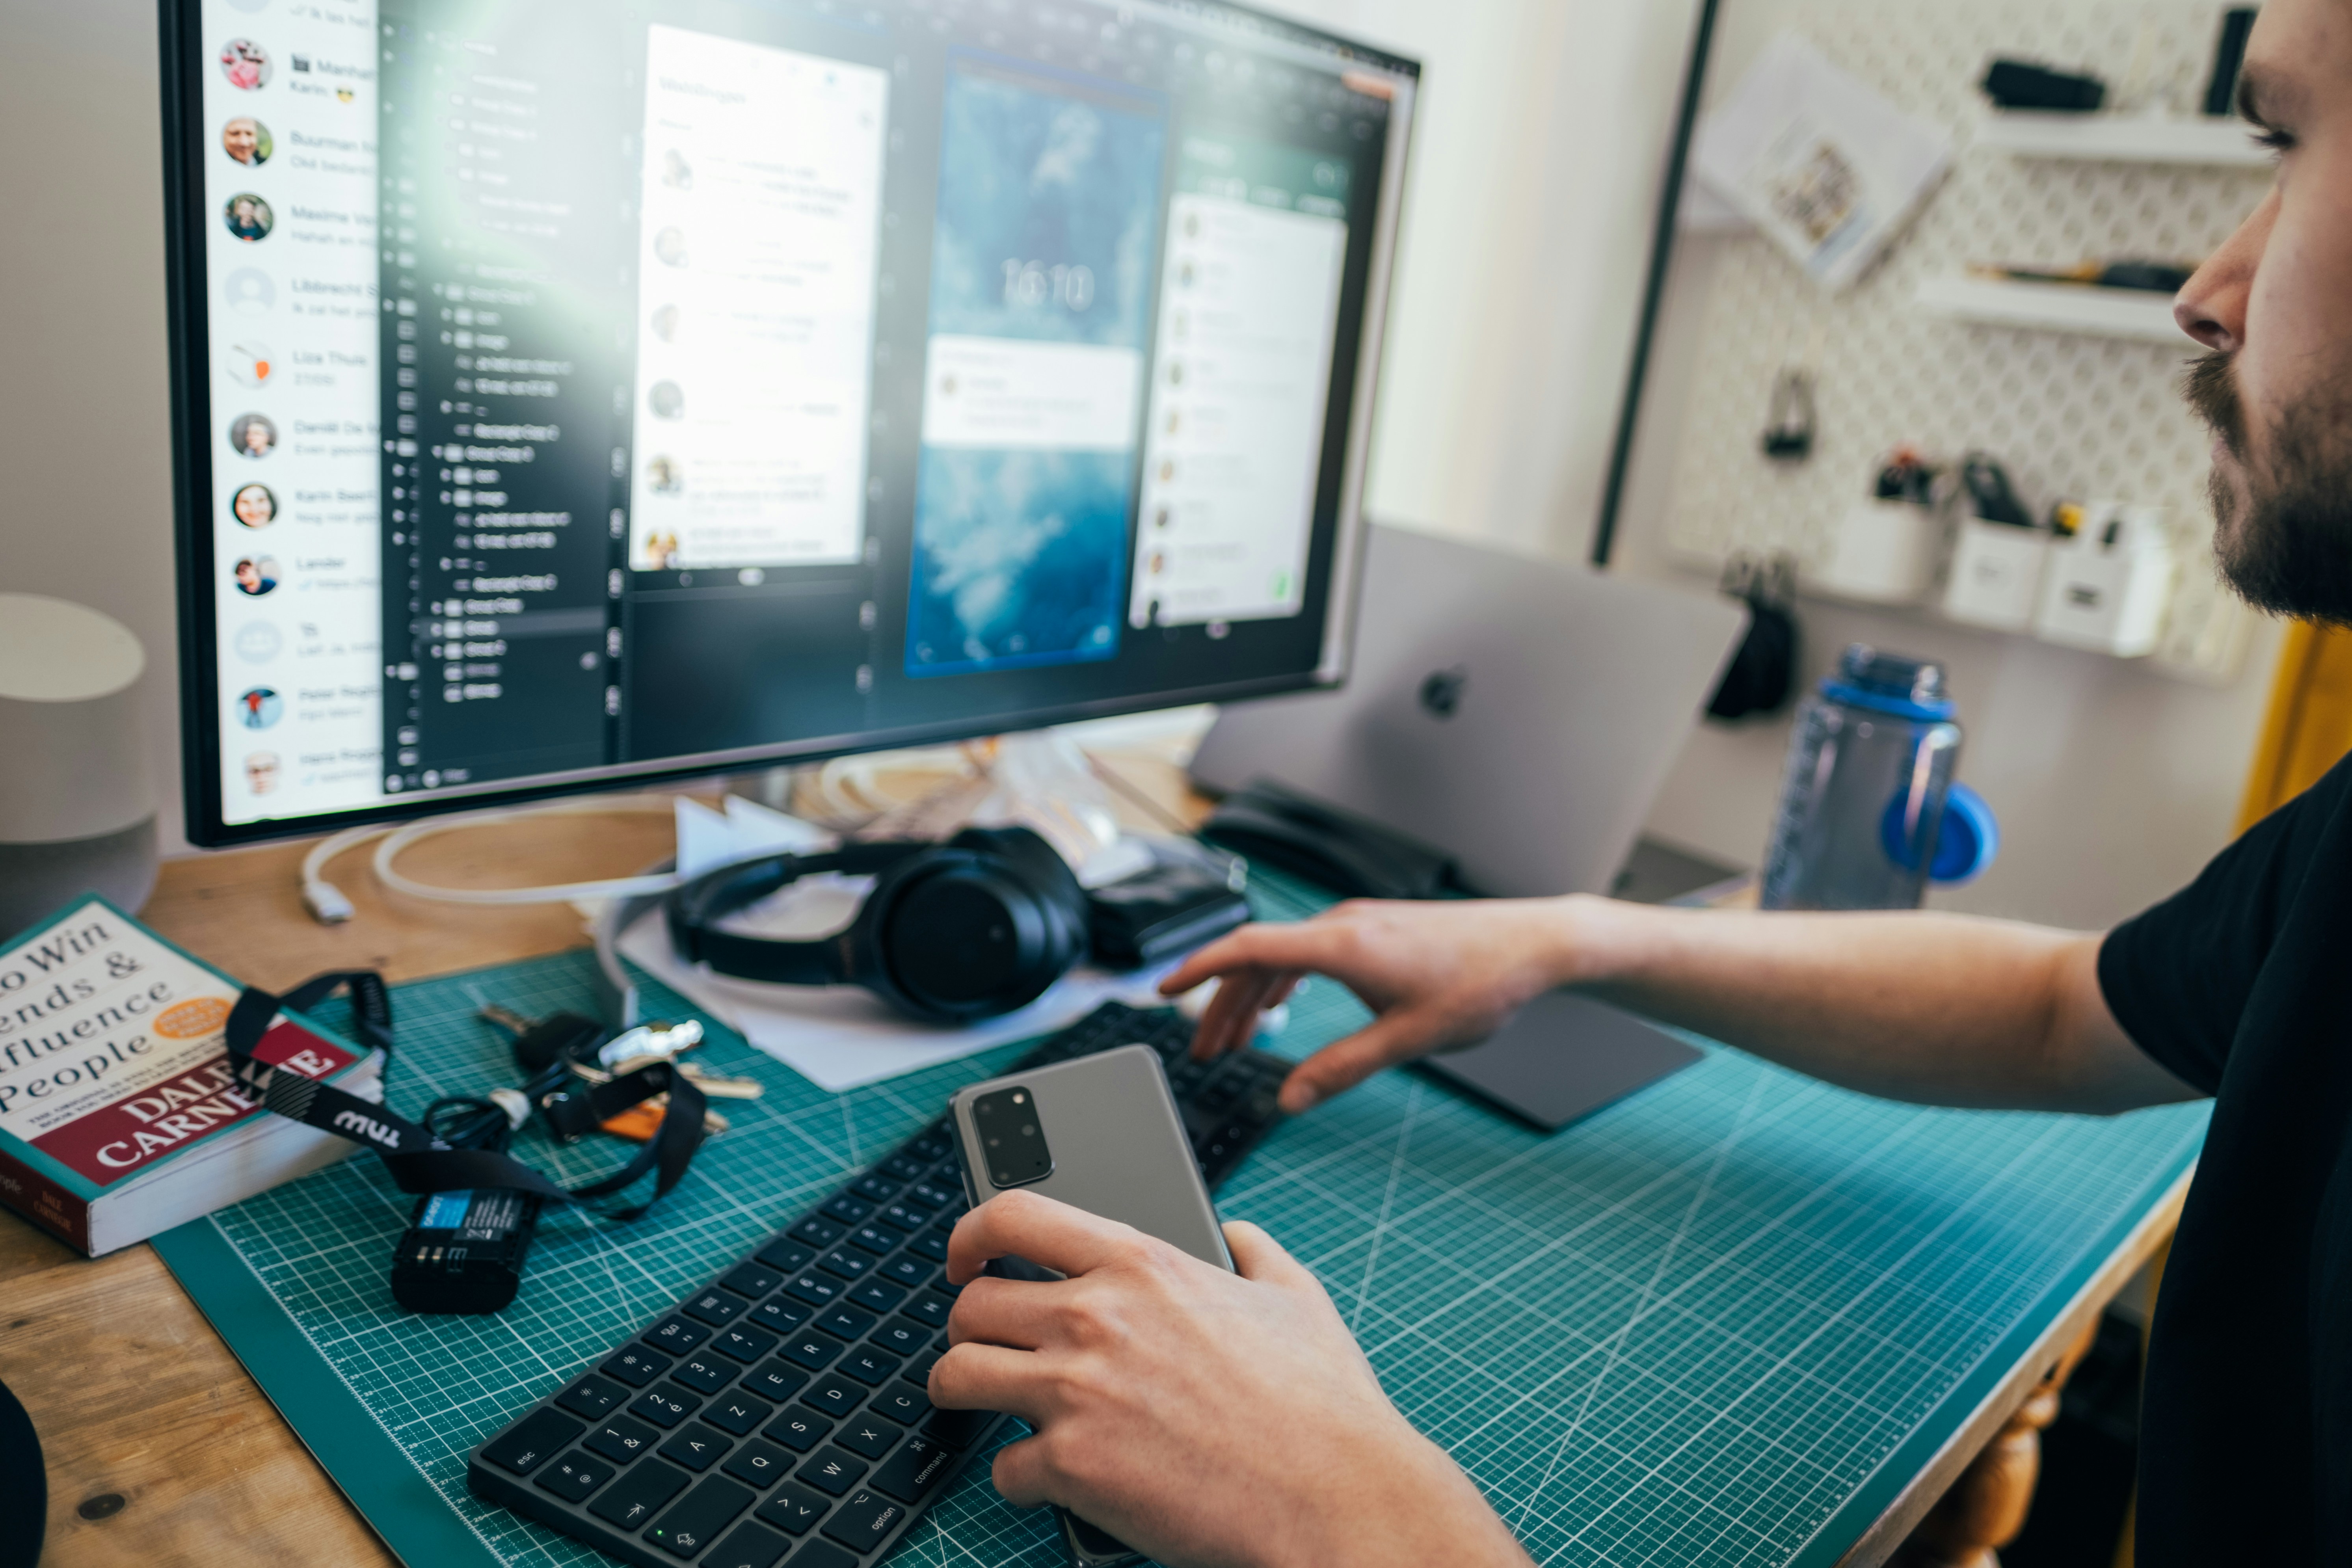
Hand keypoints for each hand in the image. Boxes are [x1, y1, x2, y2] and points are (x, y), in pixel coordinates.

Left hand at [929, 1189, 1528, 1567]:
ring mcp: (1075, 1392)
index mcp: (1141, 1263)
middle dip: (969, 1330)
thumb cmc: (1323, 1403)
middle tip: (988, 1350)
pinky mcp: (1072, 1467)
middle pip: (970, 1306)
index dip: (970, 1233)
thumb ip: (1254, 1249)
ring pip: (957, 1377)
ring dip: (965, 1393)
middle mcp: (1095, 1317)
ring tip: (988, 1406)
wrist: (1336, 1496)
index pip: (1013, 1214)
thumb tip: (1237, 1230)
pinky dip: (1023, 1479)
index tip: (966, 1258)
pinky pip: (1003, 1470)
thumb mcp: (1296, 1295)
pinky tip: (1057, 1479)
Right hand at [1159, 897, 1580, 1111]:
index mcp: (1341, 945)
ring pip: (1283, 958)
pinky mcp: (1375, 929)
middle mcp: (1342, 925)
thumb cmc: (1481, 984)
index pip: (1247, 949)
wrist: (1536, 943)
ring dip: (1252, 999)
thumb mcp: (1408, 1038)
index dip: (1197, 969)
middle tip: (1202, 1054)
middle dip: (1221, 1007)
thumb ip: (1342, 1069)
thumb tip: (1289, 1099)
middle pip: (1257, 960)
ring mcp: (1359, 923)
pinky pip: (1308, 952)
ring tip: (1233, 1044)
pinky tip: (1280, 1011)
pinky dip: (1283, 983)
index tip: (1161, 991)